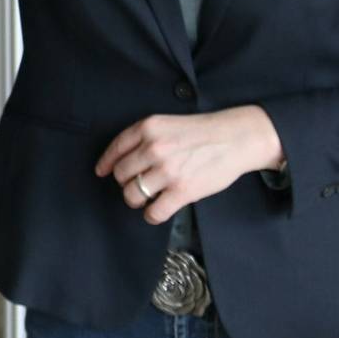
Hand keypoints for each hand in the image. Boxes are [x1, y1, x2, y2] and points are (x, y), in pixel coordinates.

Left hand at [95, 105, 283, 225]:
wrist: (236, 138)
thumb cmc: (203, 132)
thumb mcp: (167, 122)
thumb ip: (145, 137)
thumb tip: (121, 159)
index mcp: (148, 128)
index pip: (115, 149)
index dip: (106, 163)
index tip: (102, 171)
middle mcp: (154, 148)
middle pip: (121, 174)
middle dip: (125, 182)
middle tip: (136, 185)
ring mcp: (167, 170)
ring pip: (132, 194)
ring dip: (136, 200)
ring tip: (146, 198)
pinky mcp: (182, 190)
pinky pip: (154, 212)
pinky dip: (152, 215)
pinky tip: (157, 210)